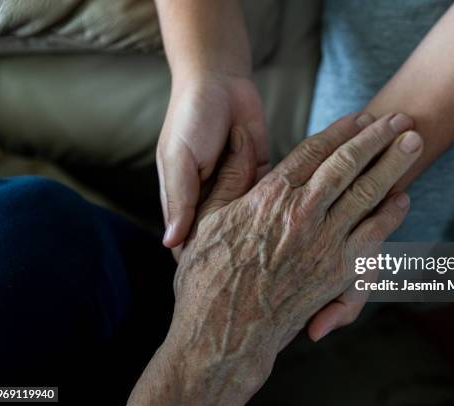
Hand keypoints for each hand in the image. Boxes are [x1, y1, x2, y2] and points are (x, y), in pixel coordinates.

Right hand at [128, 112, 420, 405]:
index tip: (360, 116)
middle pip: (348, 164)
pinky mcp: (337, 272)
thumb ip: (228, 175)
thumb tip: (240, 137)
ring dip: (392, 165)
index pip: (314, 152)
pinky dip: (390, 216)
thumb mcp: (209, 217)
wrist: (224, 332)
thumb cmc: (209, 276)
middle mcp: (303, 214)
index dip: (340, 130)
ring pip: (367, 194)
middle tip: (401, 118)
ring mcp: (324, 243)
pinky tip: (402, 200)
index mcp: (271, 196)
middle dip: (376, 137)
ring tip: (413, 142)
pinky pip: (372, 237)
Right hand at [157, 72, 269, 255]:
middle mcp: (211, 199)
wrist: (221, 81)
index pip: (189, 241)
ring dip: (258, 223)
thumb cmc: (190, 118)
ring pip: (249, 219)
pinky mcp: (260, 174)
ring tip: (264, 229)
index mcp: (184, 199)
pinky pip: (270, 196)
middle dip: (234, 247)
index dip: (200, 261)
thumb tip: (171, 243)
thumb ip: (178, 199)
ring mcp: (236, 188)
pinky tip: (282, 205)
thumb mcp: (178, 159)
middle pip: (222, 235)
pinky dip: (276, 200)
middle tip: (249, 261)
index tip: (216, 276)